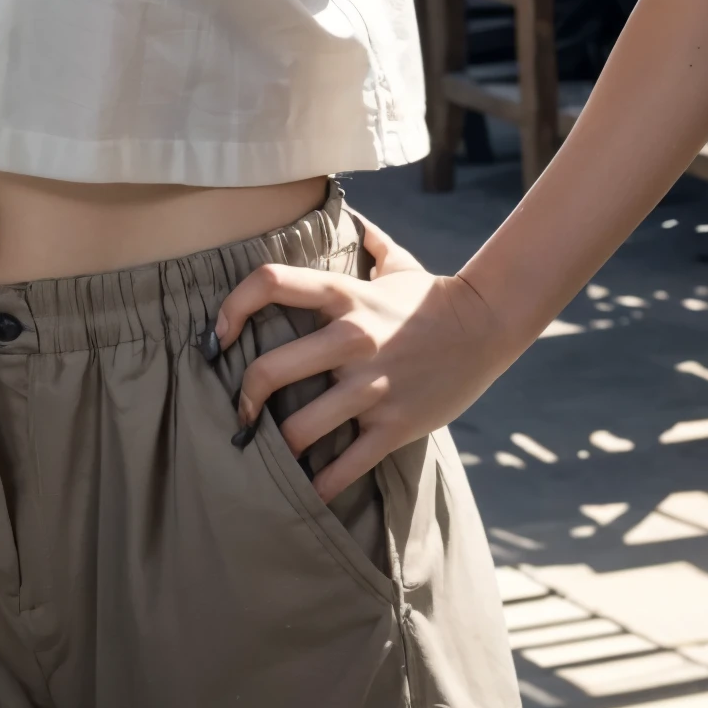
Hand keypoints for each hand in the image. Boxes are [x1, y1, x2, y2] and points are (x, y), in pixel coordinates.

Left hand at [213, 219, 507, 502]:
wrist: (488, 327)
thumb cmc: (432, 296)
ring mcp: (372, 386)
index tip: (219, 336)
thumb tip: (351, 217)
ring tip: (269, 453)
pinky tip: (309, 491)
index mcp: (344, 295)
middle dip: (245, 398)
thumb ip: (367, 240)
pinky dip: (321, 485)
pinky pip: (346, 465)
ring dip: (278, 447)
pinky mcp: (393, 425)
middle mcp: (351, 339)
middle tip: (241, 412)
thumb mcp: (396, 261)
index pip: (269, 283)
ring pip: (301, 428)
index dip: (231, 307)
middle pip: (270, 371)